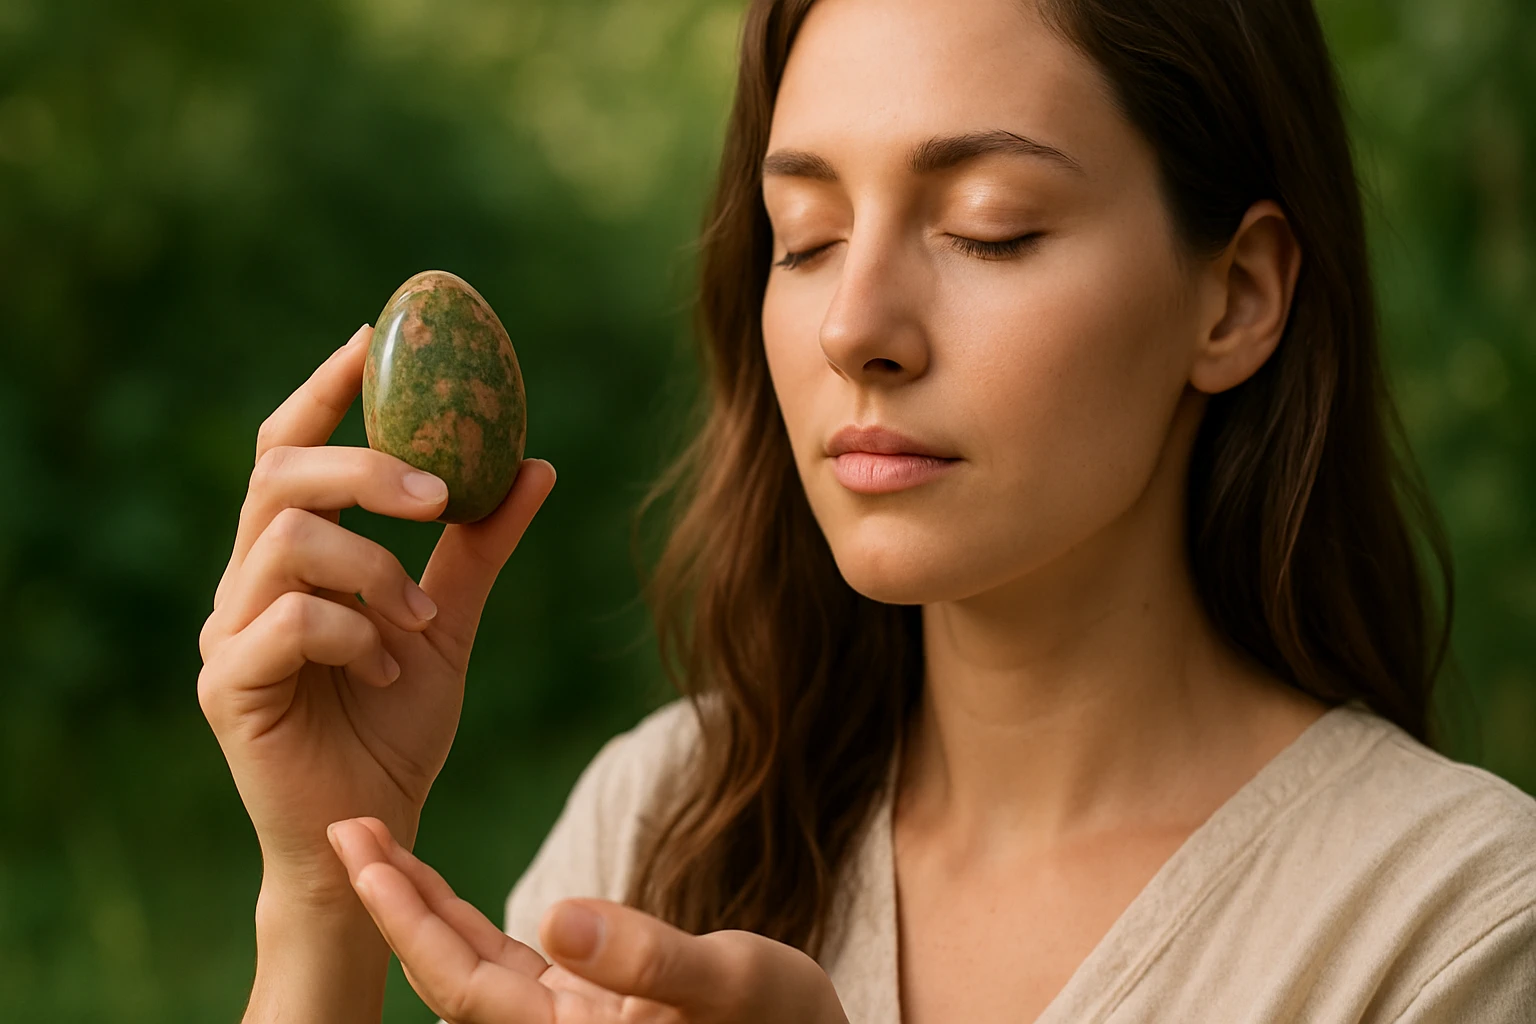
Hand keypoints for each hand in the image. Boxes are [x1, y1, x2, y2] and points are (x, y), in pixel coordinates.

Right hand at [197, 323, 556, 906]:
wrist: (374, 827)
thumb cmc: (396, 724)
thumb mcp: (451, 623)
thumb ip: (479, 546)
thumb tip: (536, 463)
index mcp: (292, 557)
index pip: (289, 449)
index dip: (325, 390)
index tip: (373, 337)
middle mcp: (247, 582)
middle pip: (280, 476)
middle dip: (365, 469)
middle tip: (439, 493)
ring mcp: (229, 632)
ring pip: (287, 540)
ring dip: (375, 568)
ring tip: (423, 620)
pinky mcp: (228, 685)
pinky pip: (288, 621)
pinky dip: (354, 634)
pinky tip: (385, 672)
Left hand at [326, 817, 851, 1023]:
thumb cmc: (786, 1021)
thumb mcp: (732, 982)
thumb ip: (647, 958)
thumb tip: (557, 917)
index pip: (466, 985)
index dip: (408, 921)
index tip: (362, 856)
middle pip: (449, 975)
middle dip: (393, 903)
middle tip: (346, 826)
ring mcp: (566, 1023)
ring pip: (470, 967)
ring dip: (421, 906)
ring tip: (376, 842)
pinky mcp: (584, 1006)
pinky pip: (506, 963)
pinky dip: (466, 920)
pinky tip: (436, 887)